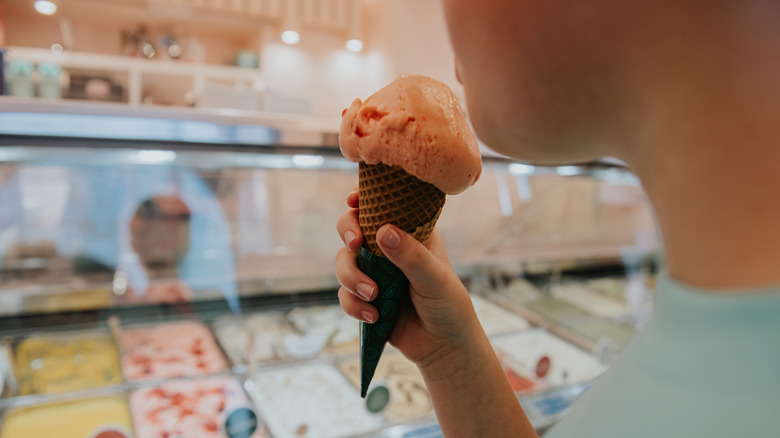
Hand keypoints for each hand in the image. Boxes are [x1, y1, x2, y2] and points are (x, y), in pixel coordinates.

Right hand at [335, 188, 481, 366]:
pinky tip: (374, 316)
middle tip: (355, 244)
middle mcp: (389, 248)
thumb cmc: (448, 305)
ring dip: (351, 277)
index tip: (353, 200)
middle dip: (348, 233)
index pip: (384, 205)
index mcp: (411, 232)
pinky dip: (353, 304)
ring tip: (373, 295)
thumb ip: (410, 255)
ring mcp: (374, 272)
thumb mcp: (435, 278)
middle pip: (353, 228)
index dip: (364, 197)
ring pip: (343, 262)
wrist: (444, 347)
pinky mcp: (365, 297)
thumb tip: (382, 231)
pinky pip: (344, 294)